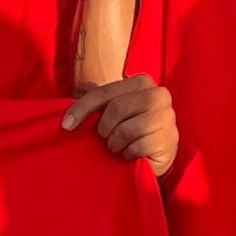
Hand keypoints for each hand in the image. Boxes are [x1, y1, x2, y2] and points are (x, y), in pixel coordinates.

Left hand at [64, 76, 179, 175]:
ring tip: (120, 145)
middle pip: (116, 109)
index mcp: (142, 82)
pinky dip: (128, 154)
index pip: (104, 93)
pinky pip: (136, 147)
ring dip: (115, 143)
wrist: (156, 153)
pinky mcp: (168, 140)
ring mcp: (167, 117)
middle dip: (104, 129)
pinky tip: (131, 153)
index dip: (82, 109)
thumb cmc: (130, 128)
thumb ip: (98, 98)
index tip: (66, 125)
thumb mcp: (113, 109)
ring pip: (126, 130)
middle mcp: (159, 94)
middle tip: (106, 138)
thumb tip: (77, 91)